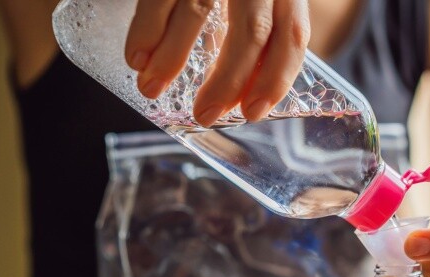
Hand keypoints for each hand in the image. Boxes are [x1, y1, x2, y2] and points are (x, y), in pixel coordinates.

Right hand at [125, 0, 310, 124]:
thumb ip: (261, 28)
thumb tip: (245, 89)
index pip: (292, 35)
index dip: (276, 78)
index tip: (253, 111)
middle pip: (251, 31)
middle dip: (226, 81)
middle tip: (205, 114)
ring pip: (200, 10)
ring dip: (172, 57)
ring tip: (152, 89)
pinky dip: (145, 29)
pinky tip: (137, 58)